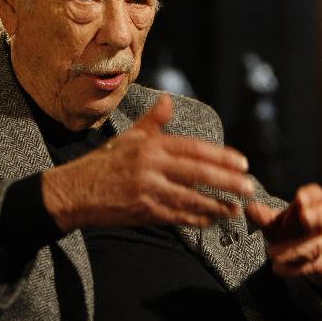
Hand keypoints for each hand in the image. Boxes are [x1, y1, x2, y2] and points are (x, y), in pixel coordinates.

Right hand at [40, 94, 253, 230]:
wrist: (72, 192)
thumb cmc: (102, 164)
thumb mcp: (128, 138)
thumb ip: (153, 122)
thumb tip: (168, 100)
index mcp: (150, 145)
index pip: (194, 149)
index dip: (221, 156)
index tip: (242, 162)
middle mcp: (150, 166)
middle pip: (197, 173)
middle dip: (227, 181)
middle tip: (249, 186)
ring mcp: (147, 190)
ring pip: (190, 198)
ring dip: (216, 204)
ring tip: (235, 208)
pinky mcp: (142, 211)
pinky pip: (176, 216)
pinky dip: (195, 219)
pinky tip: (210, 220)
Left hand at [246, 183, 321, 285]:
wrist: (316, 261)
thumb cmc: (295, 234)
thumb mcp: (279, 225)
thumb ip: (265, 217)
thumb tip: (249, 208)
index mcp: (316, 207)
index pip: (318, 196)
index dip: (311, 196)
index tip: (300, 197)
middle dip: (316, 216)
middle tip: (304, 215)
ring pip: (316, 245)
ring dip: (293, 250)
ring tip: (272, 253)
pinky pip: (314, 266)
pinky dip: (295, 269)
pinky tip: (279, 268)